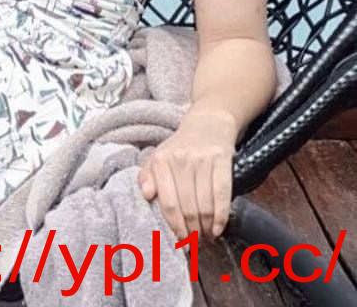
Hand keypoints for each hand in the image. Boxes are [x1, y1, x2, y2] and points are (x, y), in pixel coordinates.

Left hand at [137, 110, 236, 241]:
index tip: (179, 239)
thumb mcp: (159, 156)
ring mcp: (202, 160)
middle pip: (187, 207)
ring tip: (205, 237)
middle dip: (192, 231)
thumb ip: (147, 176)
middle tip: (194, 243)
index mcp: (161, 160)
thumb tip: (145, 194)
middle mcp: (180, 160)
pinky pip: (222, 195)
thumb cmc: (180, 147)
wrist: (207, 123)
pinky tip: (218, 228)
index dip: (174, 225)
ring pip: (204, 205)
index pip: (167, 202)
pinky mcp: (221, 160)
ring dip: (206, 228)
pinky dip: (220, 217)